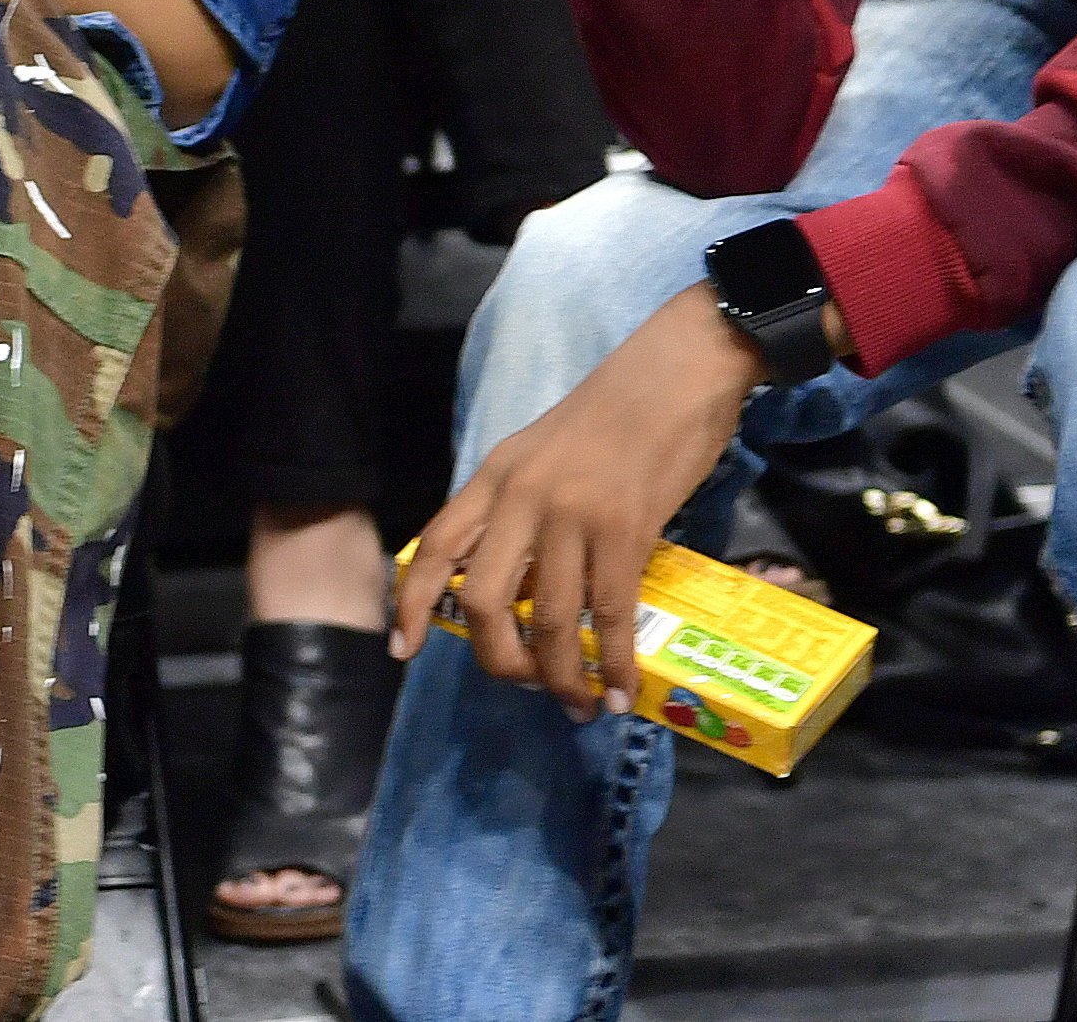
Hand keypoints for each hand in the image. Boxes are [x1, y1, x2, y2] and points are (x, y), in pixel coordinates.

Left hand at [388, 284, 763, 717]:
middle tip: (521, 685)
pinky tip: (620, 690)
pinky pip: (611, 613)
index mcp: (494, 475)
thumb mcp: (542, 453)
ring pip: (550, 617)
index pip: (435, 546)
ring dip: (561, 675)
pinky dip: (615, 663)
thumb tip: (520, 578)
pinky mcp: (625, 528)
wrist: (673, 372)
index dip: (411, 603)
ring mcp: (571, 513)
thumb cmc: (614, 412)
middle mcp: (521, 496)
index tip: (403, 649)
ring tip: (578, 704)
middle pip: (484, 597)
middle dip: (498, 657)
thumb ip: (521, 505)